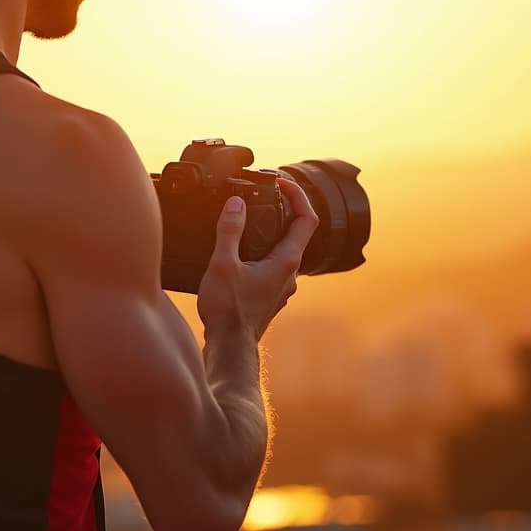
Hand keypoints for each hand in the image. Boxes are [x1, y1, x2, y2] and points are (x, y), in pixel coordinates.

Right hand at [197, 178, 319, 341]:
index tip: (280, 183)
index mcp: (286, 261)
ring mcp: (281, 287)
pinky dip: (259, 253)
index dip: (298, 195)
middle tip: (259, 197)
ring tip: (244, 223)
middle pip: (295, 233)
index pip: (307, 219)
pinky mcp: (269, 296)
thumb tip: (236, 203)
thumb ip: (230, 231)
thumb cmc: (229, 311)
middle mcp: (290, 274)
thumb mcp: (223, 264)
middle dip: (279, 211)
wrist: (229, 348)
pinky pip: (270, 267)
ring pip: (281, 252)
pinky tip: (238, 255)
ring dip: (267, 234)